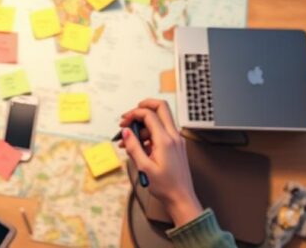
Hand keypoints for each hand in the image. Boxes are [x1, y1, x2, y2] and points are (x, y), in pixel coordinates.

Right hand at [118, 99, 202, 227]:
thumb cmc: (165, 186)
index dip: (134, 114)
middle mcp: (174, 136)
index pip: (149, 115)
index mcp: (166, 140)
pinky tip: (139, 147)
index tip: (123, 122)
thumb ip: (134, 147)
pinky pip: (162, 132)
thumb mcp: (144, 168)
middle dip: (143, 107)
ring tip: (129, 141)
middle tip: (129, 116)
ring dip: (143, 126)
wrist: (181, 198)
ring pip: (160, 120)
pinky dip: (149, 135)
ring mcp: (176, 140)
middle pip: (161, 108)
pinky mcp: (176, 145)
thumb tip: (125, 132)